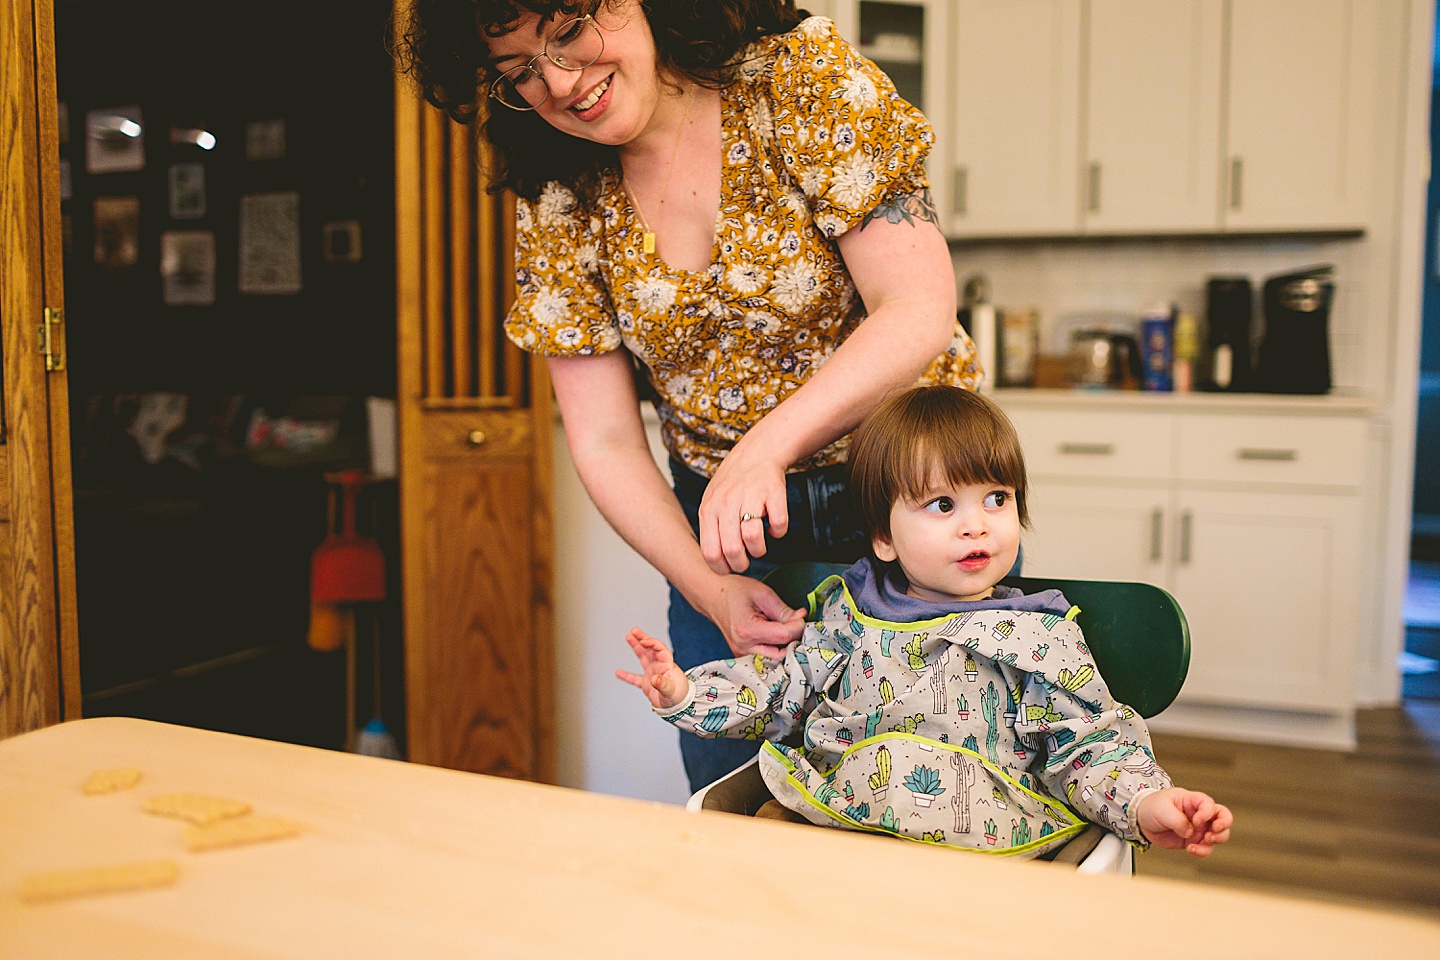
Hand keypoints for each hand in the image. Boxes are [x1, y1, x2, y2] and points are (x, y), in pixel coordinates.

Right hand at [615, 629, 690, 709]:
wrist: (679, 708)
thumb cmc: (679, 697)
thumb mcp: (671, 691)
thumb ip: (663, 684)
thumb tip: (655, 678)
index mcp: (667, 665)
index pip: (660, 649)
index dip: (652, 643)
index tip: (644, 640)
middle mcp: (659, 667)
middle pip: (650, 649)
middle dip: (642, 639)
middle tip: (634, 631)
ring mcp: (652, 674)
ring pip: (643, 657)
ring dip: (636, 647)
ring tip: (629, 637)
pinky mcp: (647, 684)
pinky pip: (635, 678)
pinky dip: (627, 675)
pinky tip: (618, 672)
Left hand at [697, 439, 789, 574]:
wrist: (757, 452)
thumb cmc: (733, 483)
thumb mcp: (711, 503)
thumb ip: (711, 529)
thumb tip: (716, 562)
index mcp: (709, 510)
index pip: (710, 553)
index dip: (723, 569)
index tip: (730, 568)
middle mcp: (726, 503)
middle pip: (732, 550)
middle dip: (742, 564)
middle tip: (748, 561)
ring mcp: (750, 496)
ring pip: (753, 539)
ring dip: (760, 550)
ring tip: (759, 545)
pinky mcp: (773, 492)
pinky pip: (779, 525)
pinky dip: (779, 532)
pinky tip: (773, 526)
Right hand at [707, 575, 806, 657]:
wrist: (711, 595)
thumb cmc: (732, 591)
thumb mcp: (762, 594)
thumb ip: (783, 609)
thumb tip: (800, 619)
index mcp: (748, 631)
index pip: (784, 636)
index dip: (798, 626)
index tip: (801, 616)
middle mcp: (744, 647)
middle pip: (782, 650)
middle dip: (793, 636)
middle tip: (794, 621)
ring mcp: (742, 652)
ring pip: (776, 655)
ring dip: (784, 642)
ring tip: (782, 624)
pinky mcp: (743, 654)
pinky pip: (766, 653)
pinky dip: (774, 644)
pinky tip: (772, 630)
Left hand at [1135, 788, 1232, 856]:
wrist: (1141, 820)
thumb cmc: (1152, 806)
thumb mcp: (1162, 809)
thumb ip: (1177, 820)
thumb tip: (1190, 833)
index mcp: (1192, 800)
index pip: (1210, 804)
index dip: (1207, 814)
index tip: (1196, 820)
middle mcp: (1199, 814)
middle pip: (1224, 818)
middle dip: (1223, 828)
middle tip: (1211, 834)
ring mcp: (1198, 828)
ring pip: (1219, 835)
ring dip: (1215, 841)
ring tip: (1201, 843)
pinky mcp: (1193, 840)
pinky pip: (1205, 848)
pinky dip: (1202, 851)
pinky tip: (1191, 849)